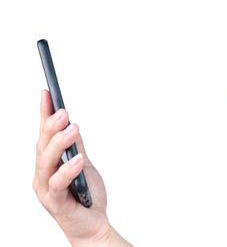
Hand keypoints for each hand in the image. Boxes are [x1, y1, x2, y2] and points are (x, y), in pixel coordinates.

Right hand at [33, 90, 111, 245]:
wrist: (93, 224)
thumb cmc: (86, 195)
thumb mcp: (83, 163)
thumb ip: (76, 146)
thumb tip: (72, 123)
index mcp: (49, 163)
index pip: (44, 134)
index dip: (44, 113)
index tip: (47, 92)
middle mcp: (43, 174)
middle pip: (42, 146)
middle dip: (51, 126)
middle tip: (63, 111)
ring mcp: (46, 189)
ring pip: (46, 162)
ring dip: (58, 143)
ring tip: (72, 128)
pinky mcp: (55, 202)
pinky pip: (58, 184)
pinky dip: (67, 170)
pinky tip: (79, 159)